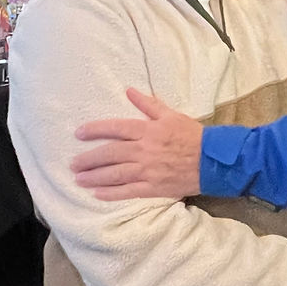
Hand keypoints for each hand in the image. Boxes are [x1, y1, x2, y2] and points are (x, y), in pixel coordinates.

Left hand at [72, 88, 202, 198]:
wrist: (213, 160)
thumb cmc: (193, 135)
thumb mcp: (171, 115)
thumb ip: (148, 104)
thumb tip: (129, 91)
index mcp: (148, 130)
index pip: (115, 128)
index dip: (95, 130)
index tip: (79, 134)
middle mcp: (144, 150)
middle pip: (110, 154)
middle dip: (89, 159)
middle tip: (73, 163)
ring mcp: (147, 170)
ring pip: (114, 174)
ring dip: (94, 177)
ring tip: (78, 179)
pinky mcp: (153, 187)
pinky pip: (128, 191)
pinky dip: (111, 193)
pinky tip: (97, 194)